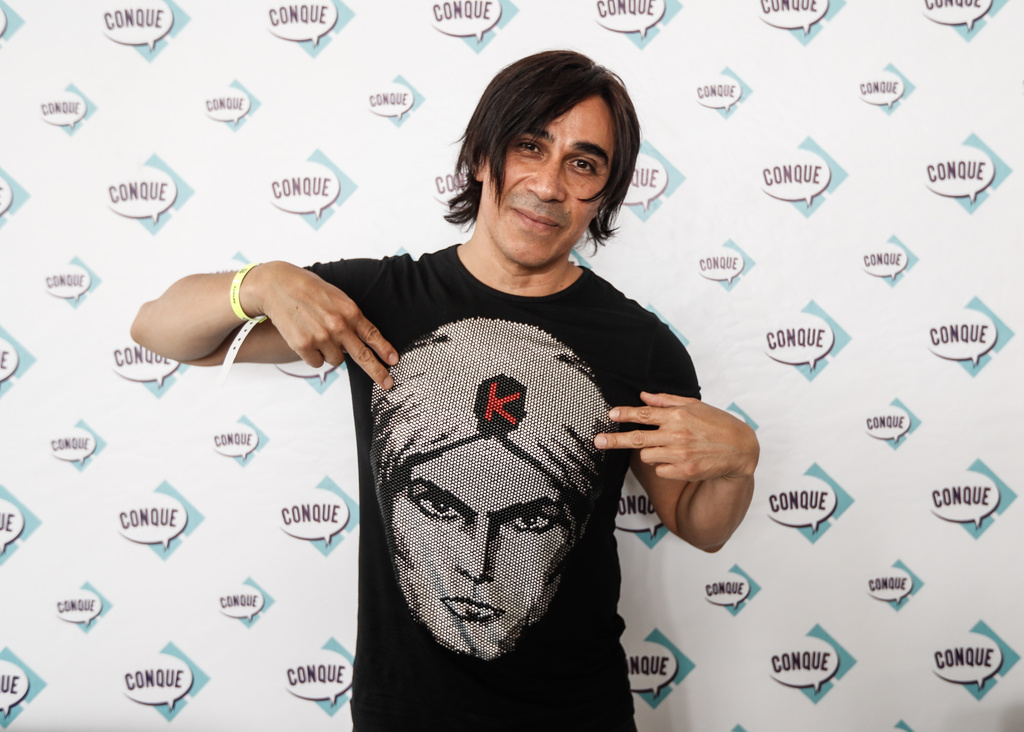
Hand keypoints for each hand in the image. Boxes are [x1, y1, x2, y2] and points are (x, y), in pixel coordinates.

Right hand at [247, 262, 398, 388]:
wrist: (278, 286)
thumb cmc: (308, 290)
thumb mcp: (337, 297)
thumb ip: (350, 318)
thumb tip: (360, 340)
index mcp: (350, 311)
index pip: (372, 335)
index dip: (384, 350)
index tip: (393, 361)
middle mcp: (338, 326)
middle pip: (362, 356)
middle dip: (377, 371)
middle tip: (387, 383)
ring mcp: (321, 337)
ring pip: (336, 360)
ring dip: (331, 353)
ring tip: (319, 335)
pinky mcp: (303, 346)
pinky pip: (317, 362)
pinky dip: (314, 355)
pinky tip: (307, 339)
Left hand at [594, 392, 757, 481]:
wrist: (740, 449)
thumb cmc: (716, 424)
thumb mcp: (694, 406)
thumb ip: (667, 401)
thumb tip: (643, 396)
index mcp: (677, 415)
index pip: (644, 414)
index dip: (625, 414)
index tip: (610, 414)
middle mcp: (676, 434)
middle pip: (636, 438)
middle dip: (614, 440)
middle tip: (598, 441)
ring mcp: (679, 454)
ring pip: (646, 455)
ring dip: (649, 452)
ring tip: (667, 447)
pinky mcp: (683, 471)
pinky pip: (660, 470)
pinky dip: (664, 465)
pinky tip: (678, 459)